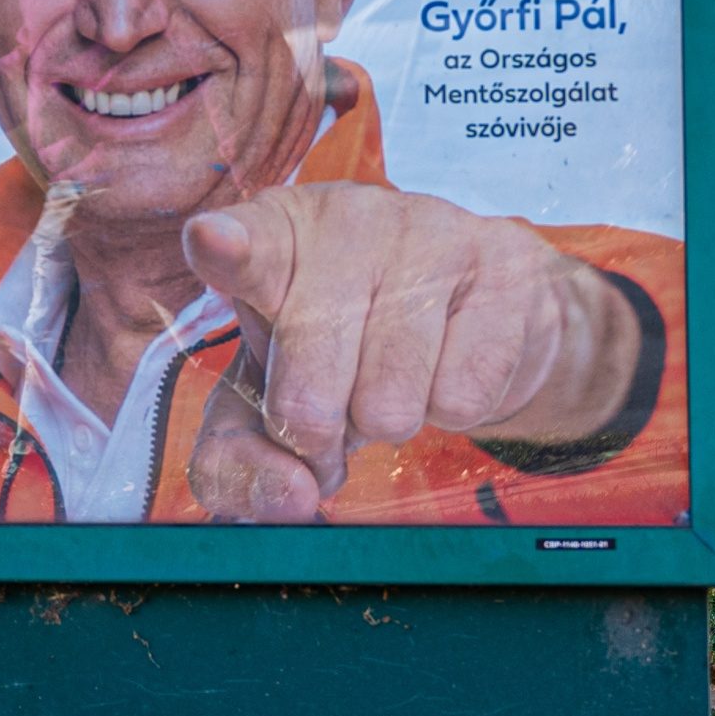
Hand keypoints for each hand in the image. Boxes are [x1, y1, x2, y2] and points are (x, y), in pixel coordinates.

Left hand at [179, 183, 641, 521]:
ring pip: (388, 404)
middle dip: (316, 433)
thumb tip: (292, 497)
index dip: (225, 248)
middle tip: (330, 411)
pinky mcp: (504, 264)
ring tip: (393, 376)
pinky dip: (452, 408)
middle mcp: (347, 218)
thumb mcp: (267, 401)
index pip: (243, 244)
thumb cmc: (345, 352)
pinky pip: (462, 398)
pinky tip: (449, 360)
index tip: (210, 242)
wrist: (481, 315)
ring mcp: (431, 232)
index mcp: (272, 238)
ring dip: (387, 420)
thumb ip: (238, 461)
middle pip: (309, 388)